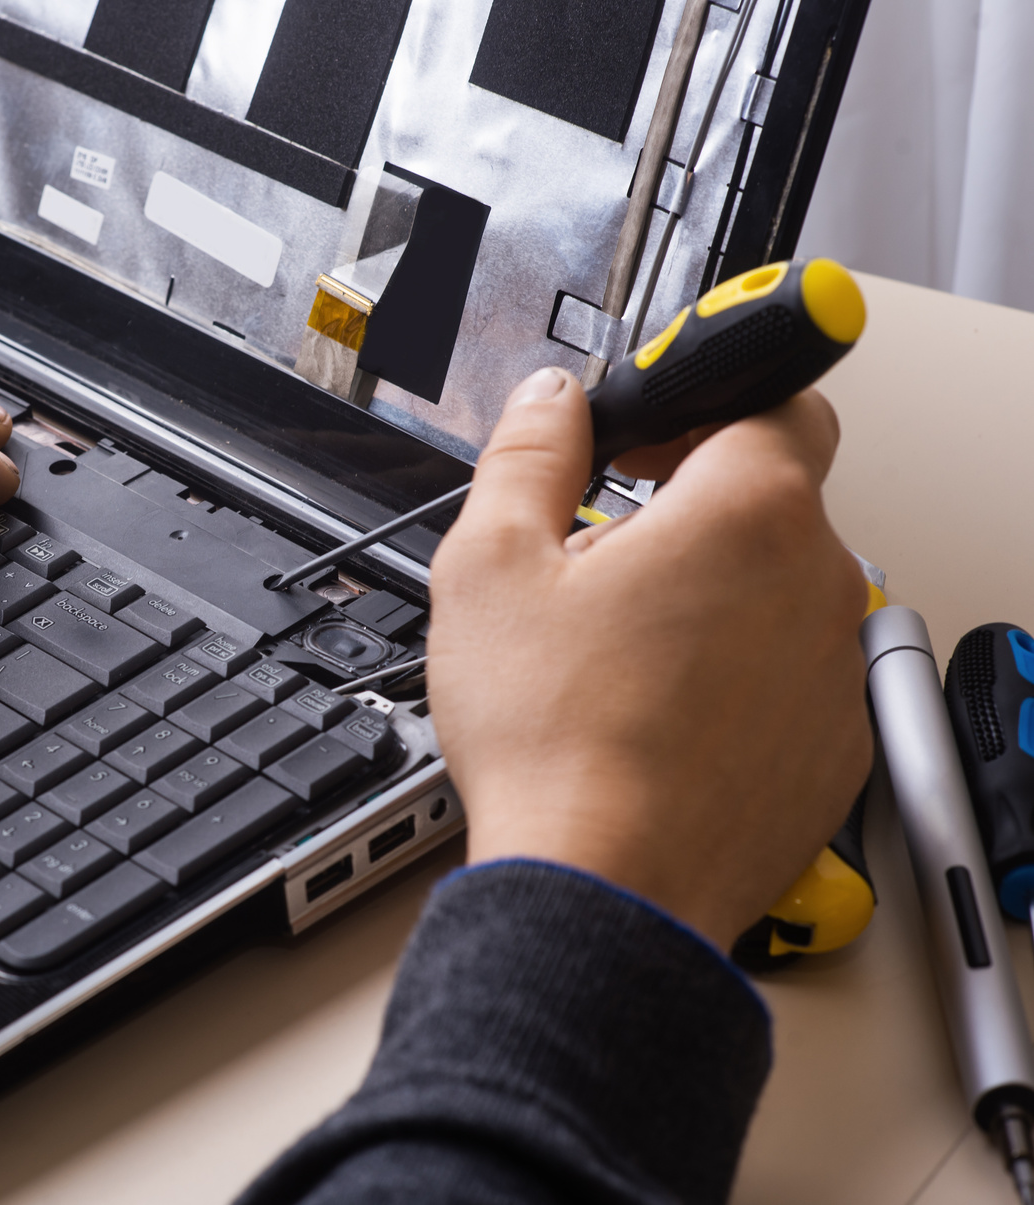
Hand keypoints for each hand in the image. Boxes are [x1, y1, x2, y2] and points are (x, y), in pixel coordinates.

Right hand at [426, 367, 871, 949]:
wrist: (603, 890)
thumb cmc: (554, 740)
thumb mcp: (490, 565)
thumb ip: (528, 455)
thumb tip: (550, 401)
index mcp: (747, 513)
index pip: (776, 398)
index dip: (704, 399)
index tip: (652, 432)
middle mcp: (818, 582)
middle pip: (772, 498)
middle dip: (691, 503)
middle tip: (602, 544)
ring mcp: (833, 671)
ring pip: (778, 591)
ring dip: (711, 592)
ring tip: (615, 646)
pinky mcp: (834, 747)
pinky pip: (787, 675)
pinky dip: (733, 674)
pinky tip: (651, 709)